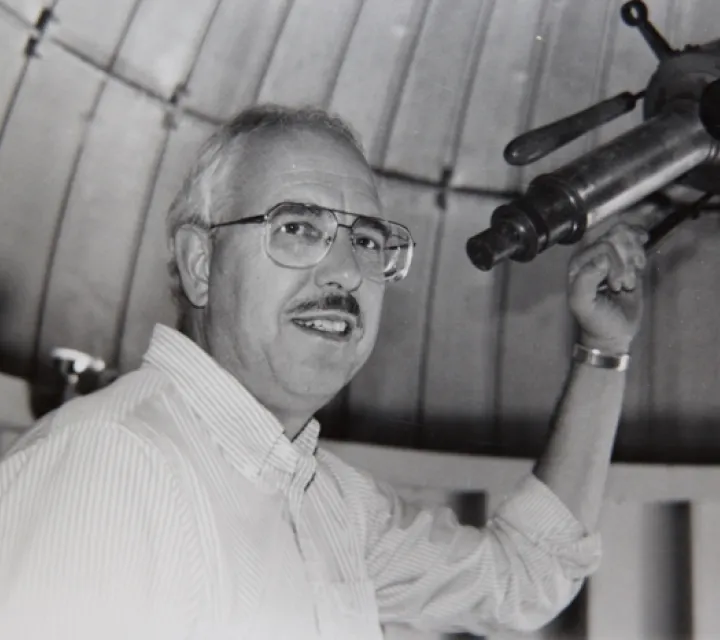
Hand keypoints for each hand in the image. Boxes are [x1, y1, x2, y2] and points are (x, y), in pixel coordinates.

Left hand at [567, 223, 647, 353]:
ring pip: (628, 237)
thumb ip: (586, 281)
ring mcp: (610, 255)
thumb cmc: (596, 319)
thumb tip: (603, 259)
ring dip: (634, 258)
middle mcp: (592, 256)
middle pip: (617, 237)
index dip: (615, 264)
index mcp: (578, 264)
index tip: (615, 286)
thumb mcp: (584, 304)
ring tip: (630, 280)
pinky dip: (641, 253)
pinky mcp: (626, 260)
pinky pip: (636, 242)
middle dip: (626, 261)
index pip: (603, 246)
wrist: (614, 332)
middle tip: (623, 284)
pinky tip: (639, 267)